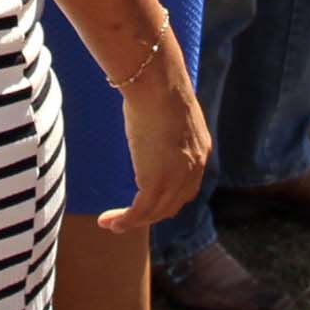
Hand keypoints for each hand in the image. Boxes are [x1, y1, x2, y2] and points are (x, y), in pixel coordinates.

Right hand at [99, 61, 210, 233]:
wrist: (158, 85)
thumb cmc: (158, 87)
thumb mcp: (168, 111)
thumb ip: (164, 124)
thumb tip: (147, 114)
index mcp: (200, 151)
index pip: (186, 186)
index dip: (168, 198)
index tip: (148, 200)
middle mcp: (194, 169)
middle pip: (172, 204)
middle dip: (150, 215)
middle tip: (128, 218)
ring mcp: (176, 178)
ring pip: (155, 212)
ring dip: (133, 222)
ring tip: (112, 224)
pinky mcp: (156, 181)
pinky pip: (140, 211)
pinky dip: (125, 220)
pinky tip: (110, 222)